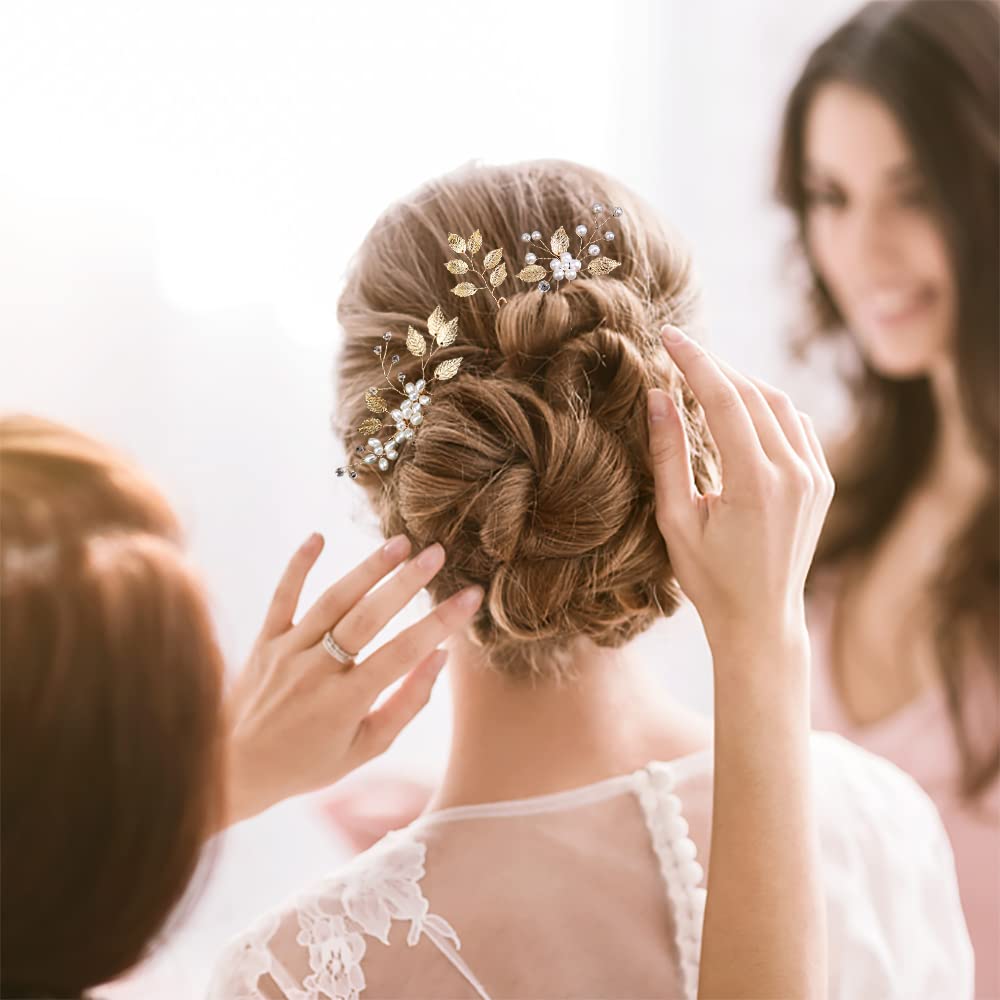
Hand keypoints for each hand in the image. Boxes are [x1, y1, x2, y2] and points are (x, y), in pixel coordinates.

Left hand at [222, 533, 482, 827]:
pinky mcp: (264, 640)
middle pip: (367, 618)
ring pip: (331, 601)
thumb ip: (407, 703)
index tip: (470, 596)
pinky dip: (297, 565)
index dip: (440, 623)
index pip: (403, 654)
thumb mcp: (366, 747)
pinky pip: (282, 597)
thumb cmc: (309, 762)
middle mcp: (316, 672)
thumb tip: (440, 657)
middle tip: (437, 553)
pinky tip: (318, 536)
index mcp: (346, 703)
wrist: (234, 768)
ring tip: (400, 543)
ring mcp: (287, 652)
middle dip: (406, 583)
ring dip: (367, 569)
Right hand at [647, 324, 833, 651]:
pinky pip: (796, 424)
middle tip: (681, 349)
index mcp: (755, 484)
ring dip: (741, 382)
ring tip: (705, 374)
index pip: (724, 400)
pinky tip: (741, 406)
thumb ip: (667, 454)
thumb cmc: (708, 577)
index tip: (669, 335)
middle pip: (752, 394)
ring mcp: (815, 476)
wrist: (760, 619)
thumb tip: (658, 396)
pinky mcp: (822, 481)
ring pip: (779, 403)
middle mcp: (795, 473)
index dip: (694, 362)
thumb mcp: (675, 519)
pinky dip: (767, 405)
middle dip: (715, 365)